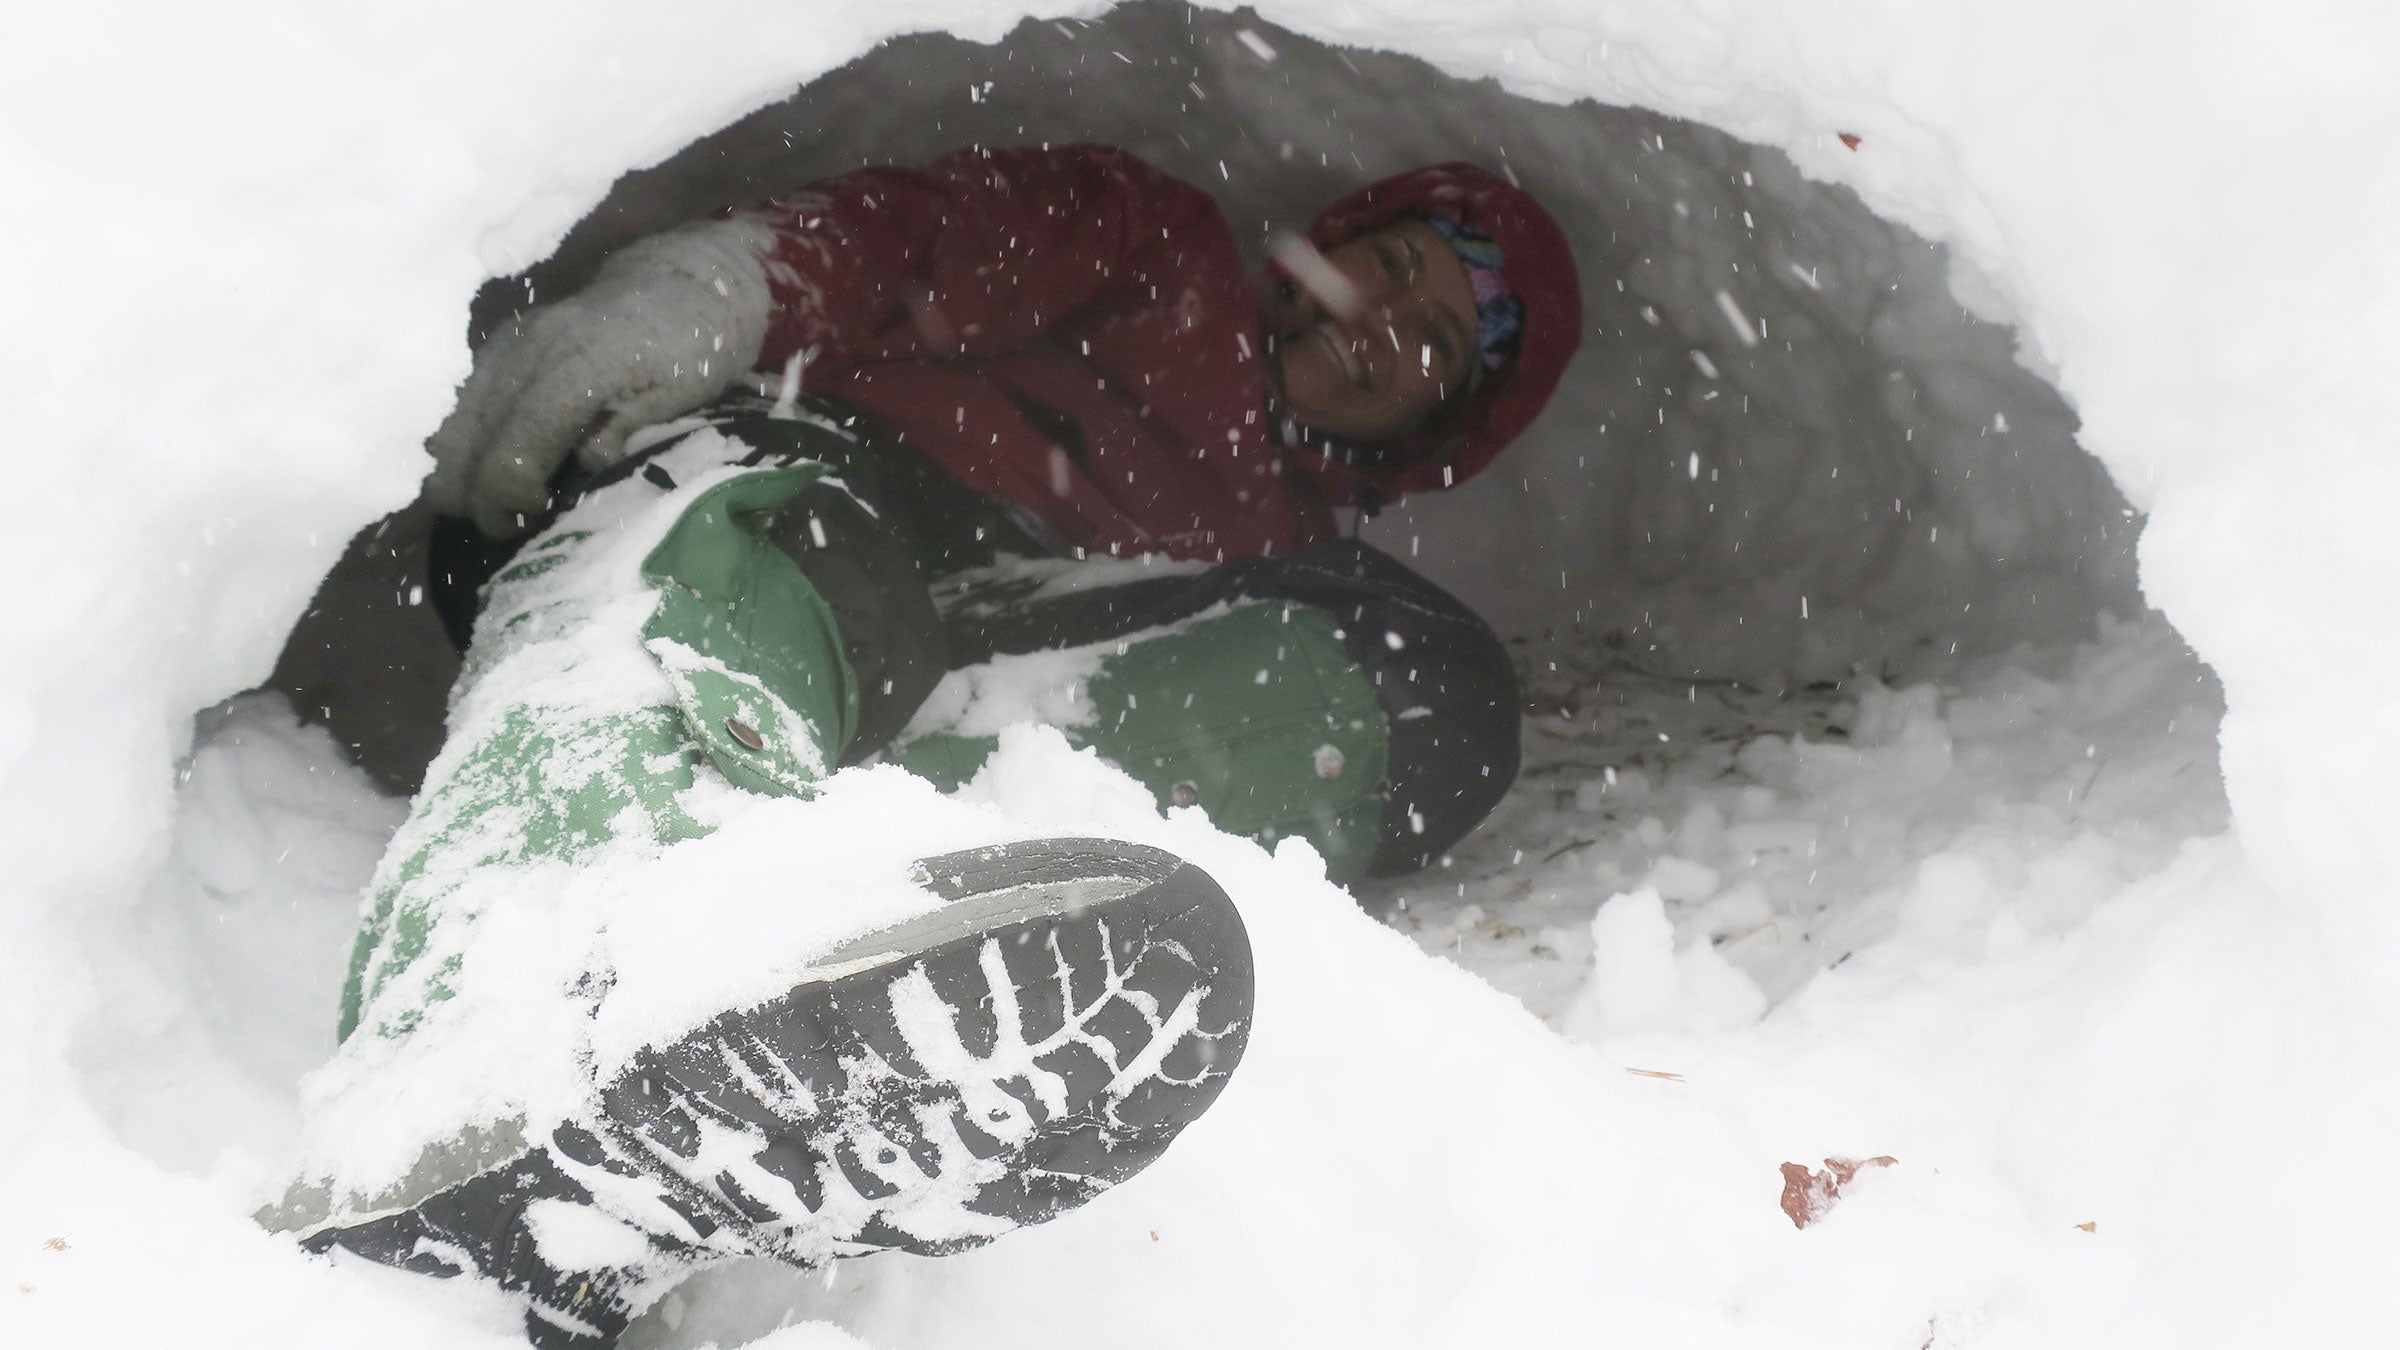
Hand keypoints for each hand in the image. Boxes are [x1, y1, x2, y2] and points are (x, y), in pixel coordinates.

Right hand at [423, 218, 774, 536]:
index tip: (531, 519)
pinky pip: (460, 406)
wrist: (677, 284)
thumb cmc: (692, 348)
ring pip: (452, 425)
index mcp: (577, 366)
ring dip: (461, 474)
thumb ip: (632, 427)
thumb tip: (588, 462)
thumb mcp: (681, 394)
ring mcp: (507, 346)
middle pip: (469, 442)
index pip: (516, 448)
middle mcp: (528, 352)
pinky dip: (463, 446)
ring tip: (498, 505)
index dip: (509, 497)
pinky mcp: (499, 347)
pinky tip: (486, 472)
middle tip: (509, 528)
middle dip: (476, 497)